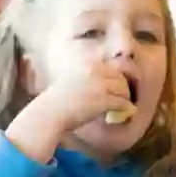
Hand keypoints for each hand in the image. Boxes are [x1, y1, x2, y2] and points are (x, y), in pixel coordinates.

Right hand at [6, 60, 131, 163]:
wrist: (50, 113)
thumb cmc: (55, 100)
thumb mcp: (70, 80)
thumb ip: (86, 78)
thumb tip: (103, 84)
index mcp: (86, 64)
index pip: (109, 69)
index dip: (114, 79)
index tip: (114, 87)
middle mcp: (94, 71)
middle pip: (119, 77)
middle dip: (122, 88)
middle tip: (123, 97)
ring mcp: (100, 84)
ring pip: (123, 89)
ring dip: (125, 98)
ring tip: (124, 105)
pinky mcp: (103, 99)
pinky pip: (122, 102)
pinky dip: (125, 108)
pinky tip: (123, 112)